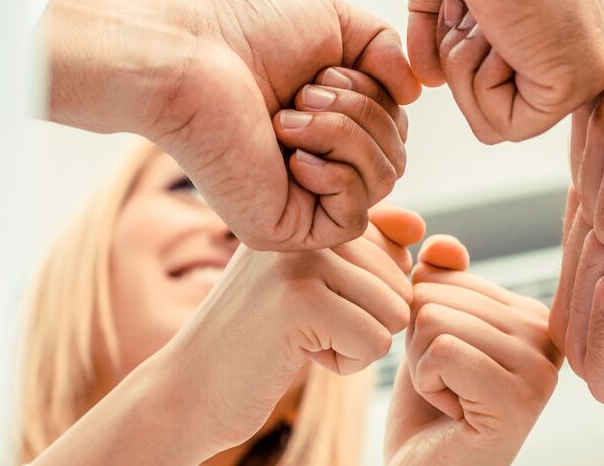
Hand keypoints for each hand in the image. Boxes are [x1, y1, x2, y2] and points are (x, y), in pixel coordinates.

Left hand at [46, 0, 420, 249]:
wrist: (186, 59)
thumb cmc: (245, 33)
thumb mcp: (338, 22)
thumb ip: (387, 49)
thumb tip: (416, 94)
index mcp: (330, 122)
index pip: (396, 127)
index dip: (379, 95)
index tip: (324, 71)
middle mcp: (320, 163)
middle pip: (397, 153)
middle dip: (363, 111)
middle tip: (304, 92)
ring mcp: (305, 199)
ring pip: (384, 180)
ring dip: (345, 133)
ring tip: (289, 114)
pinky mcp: (288, 228)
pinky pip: (355, 214)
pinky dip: (336, 172)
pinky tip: (290, 149)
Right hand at [161, 205, 424, 457]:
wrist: (185, 391)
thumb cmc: (258, 339)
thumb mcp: (312, 282)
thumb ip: (366, 250)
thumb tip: (418, 227)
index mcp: (309, 212)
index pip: (394, 246)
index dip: (367, 292)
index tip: (313, 302)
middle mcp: (305, 224)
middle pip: (401, 282)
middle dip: (364, 320)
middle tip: (301, 326)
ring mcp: (301, 258)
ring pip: (395, 312)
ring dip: (356, 342)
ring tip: (299, 338)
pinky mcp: (301, 301)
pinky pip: (376, 342)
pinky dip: (346, 364)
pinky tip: (298, 356)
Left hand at [387, 236, 560, 465]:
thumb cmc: (429, 410)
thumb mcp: (430, 331)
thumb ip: (440, 281)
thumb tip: (441, 245)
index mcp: (532, 314)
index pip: (447, 273)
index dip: (422, 319)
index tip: (451, 365)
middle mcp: (546, 336)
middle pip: (438, 294)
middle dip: (419, 343)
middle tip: (448, 386)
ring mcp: (539, 368)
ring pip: (435, 320)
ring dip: (421, 366)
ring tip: (451, 399)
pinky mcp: (519, 398)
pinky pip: (440, 352)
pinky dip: (427, 383)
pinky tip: (453, 412)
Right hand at [398, 0, 603, 142]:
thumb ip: (436, 32)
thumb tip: (429, 77)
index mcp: (552, 26)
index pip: (494, 85)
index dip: (454, 50)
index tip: (462, 0)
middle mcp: (574, 50)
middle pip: (491, 111)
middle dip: (457, 62)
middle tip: (470, 8)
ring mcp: (581, 69)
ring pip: (493, 125)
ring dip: (463, 70)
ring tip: (480, 15)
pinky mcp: (575, 84)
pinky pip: (503, 126)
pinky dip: (477, 82)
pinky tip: (495, 31)